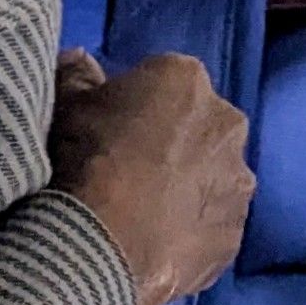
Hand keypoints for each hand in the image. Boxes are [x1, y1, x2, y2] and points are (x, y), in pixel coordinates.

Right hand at [48, 52, 254, 304]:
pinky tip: (160, 243)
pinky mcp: (236, 233)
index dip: (138, 105)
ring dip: (190, 186)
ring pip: (213, 176)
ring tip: (147, 213)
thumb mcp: (67, 107)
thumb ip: (78, 76)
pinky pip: (213, 225)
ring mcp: (238, 182)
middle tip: (133, 170)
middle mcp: (227, 123)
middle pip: (199, 126)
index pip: (164, 81)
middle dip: (175, 142)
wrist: (105, 243)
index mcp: (186, 79)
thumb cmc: (87, 160)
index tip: (114, 130)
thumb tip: (79, 61)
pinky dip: (193, 231)